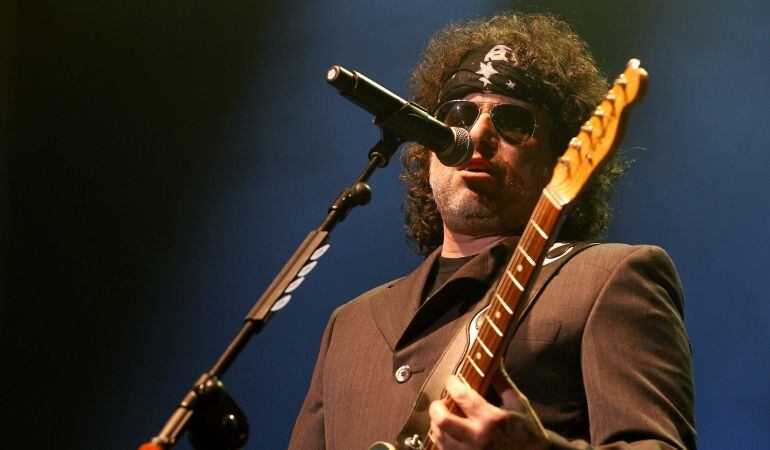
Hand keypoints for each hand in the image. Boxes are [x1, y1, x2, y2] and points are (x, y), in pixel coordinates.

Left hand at [428, 375, 548, 449]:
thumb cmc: (527, 433)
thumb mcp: (519, 406)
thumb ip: (503, 383)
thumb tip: (494, 362)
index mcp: (491, 419)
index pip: (461, 396)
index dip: (452, 383)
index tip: (452, 380)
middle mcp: (477, 438)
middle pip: (442, 420)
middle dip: (437, 406)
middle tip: (443, 402)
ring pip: (439, 436)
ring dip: (438, 423)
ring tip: (447, 417)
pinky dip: (442, 439)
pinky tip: (449, 433)